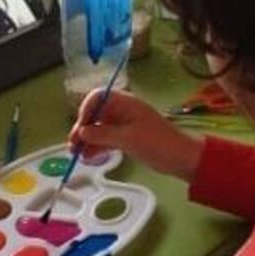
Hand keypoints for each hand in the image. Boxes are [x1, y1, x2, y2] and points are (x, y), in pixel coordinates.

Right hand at [70, 90, 204, 181]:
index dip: (85, 111)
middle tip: (73, 146)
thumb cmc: (157, 143)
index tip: (80, 129)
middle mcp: (122, 110)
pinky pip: (106, 138)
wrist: (181, 158)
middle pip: (95, 114)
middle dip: (82, 128)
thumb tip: (81, 132)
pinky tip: (87, 156)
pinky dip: (97, 146)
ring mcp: (124, 124)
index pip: (97, 97)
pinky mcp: (126, 138)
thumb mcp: (127, 138)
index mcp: (124, 103)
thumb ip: (102, 134)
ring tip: (76, 155)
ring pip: (99, 128)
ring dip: (87, 139)